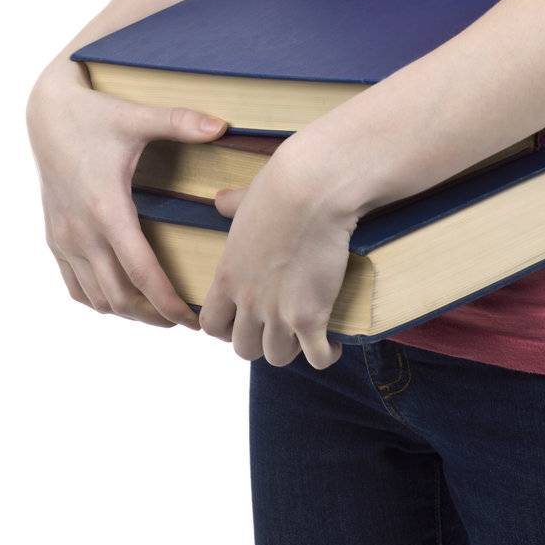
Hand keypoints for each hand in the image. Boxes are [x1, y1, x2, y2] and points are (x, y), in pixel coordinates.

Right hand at [26, 58, 228, 328]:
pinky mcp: (55, 238)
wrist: (46, 114)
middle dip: (154, 314)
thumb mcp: (138, 117)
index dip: (168, 301)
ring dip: (128, 311)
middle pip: (119, 296)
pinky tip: (122, 296)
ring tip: (160, 312)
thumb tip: (223, 126)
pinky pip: (75, 286)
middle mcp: (82, 232)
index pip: (141, 272)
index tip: (193, 319)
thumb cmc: (95, 115)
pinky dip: (99, 299)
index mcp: (107, 208)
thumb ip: (181, 122)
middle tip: (186, 320)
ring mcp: (65, 238)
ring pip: (96, 297)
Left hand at [198, 133, 358, 369]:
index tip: (243, 321)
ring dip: (292, 348)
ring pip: (277, 357)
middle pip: (244, 349)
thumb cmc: (281, 187)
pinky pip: (315, 356)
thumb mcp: (247, 198)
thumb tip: (220, 199)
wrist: (313, 189)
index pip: (211, 325)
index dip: (227, 329)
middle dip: (261, 342)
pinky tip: (332, 343)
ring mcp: (278, 314)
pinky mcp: (311, 317)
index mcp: (228, 276)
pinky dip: (325, 355)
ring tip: (307, 333)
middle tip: (280, 326)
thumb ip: (232, 206)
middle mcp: (247, 302)